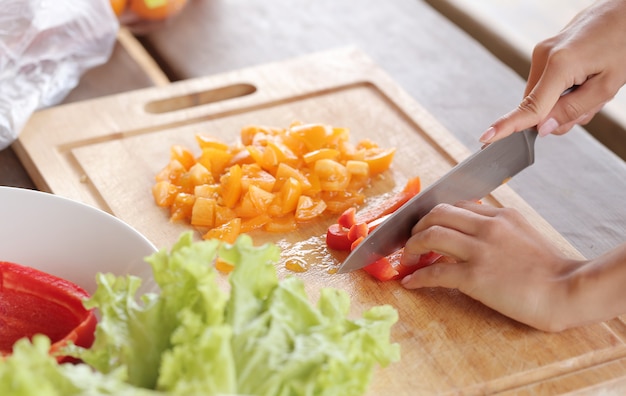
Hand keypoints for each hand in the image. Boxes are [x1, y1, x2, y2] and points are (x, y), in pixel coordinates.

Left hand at [400, 201, 585, 330]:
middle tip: (411, 238)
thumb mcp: (524, 234)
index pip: (458, 205)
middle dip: (418, 224)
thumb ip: (498, 229)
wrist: (566, 291)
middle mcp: (487, 227)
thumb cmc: (550, 269)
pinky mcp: (474, 276)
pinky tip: (410, 282)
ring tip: (407, 256)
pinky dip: (418, 277)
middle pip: (438, 213)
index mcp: (500, 215)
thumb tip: (471, 233)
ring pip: (431, 236)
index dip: (436, 214)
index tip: (427, 224)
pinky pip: (435, 272)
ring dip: (412, 246)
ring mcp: (479, 250)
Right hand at [479, 0, 625, 142]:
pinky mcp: (546, 50)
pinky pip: (547, 83)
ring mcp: (542, 51)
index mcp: (559, 64)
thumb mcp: (608, 85)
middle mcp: (543, 56)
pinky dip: (563, 89)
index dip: (508, 126)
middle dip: (560, 115)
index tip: (487, 137)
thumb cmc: (624, 41)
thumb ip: (573, 110)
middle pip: (538, 106)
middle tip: (591, 103)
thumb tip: (542, 128)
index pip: (530, 106)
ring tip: (592, 83)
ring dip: (564, 101)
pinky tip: (584, 77)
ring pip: (543, 96)